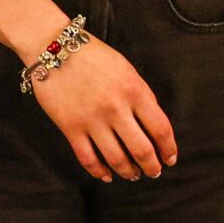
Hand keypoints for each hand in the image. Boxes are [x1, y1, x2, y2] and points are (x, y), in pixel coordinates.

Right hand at [22, 30, 178, 181]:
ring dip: (129, 172)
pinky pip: (88, 159)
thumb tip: (154, 126)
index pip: (160, 129)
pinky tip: (106, 175)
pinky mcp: (70, 127)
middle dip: (152, 166)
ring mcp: (91, 120)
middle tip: (154, 172)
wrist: (53, 47)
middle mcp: (115, 108)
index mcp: (134, 90)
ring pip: (117, 159)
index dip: (169, 149)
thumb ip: (142, 95)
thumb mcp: (126, 69)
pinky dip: (99, 172)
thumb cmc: (93, 56)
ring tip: (133, 175)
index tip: (170, 159)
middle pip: (142, 150)